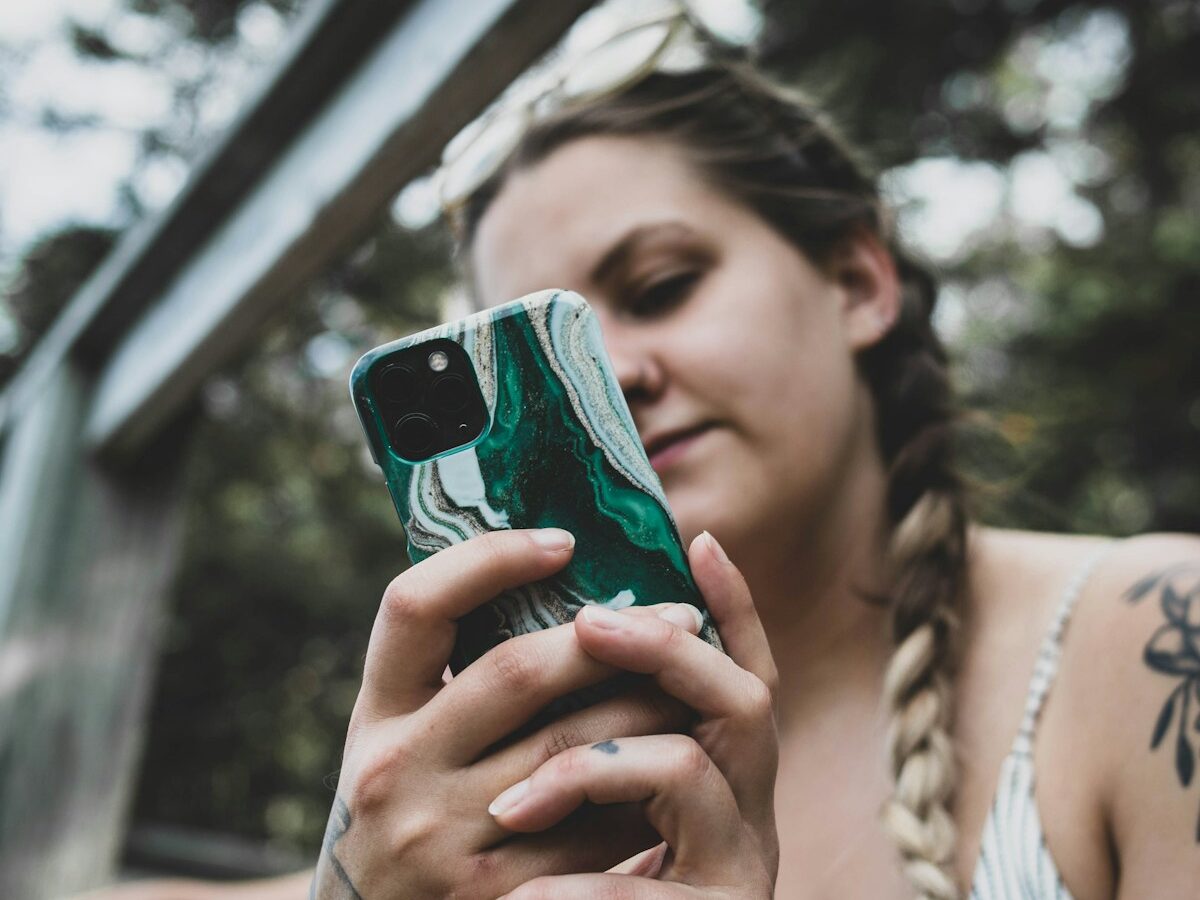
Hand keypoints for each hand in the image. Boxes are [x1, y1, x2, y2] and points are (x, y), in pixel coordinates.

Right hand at [312, 528, 707, 898]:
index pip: (414, 606)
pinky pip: (592, 827)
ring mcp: (438, 838)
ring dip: (648, 703)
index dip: (489, 559)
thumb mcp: (402, 741)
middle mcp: (394, 770)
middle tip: (682, 615)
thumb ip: (451, 678)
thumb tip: (556, 578)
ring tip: (695, 679)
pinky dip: (644, 784)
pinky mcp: (491, 895)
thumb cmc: (411, 814)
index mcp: (373, 715)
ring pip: (573, 746)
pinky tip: (680, 757)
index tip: (564, 541)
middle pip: (516, 670)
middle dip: (612, 636)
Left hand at [492, 532, 779, 898]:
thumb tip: (553, 644)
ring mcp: (742, 873)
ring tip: (508, 807)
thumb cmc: (587, 899)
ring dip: (591, 766)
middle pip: (744, 699)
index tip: (698, 543)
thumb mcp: (607, 822)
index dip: (737, 607)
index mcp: (730, 781)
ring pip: (690, 769)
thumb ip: (605, 744)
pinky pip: (642, 890)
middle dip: (661, 648)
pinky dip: (576, 891)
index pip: (753, 672)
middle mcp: (754, 818)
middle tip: (588, 620)